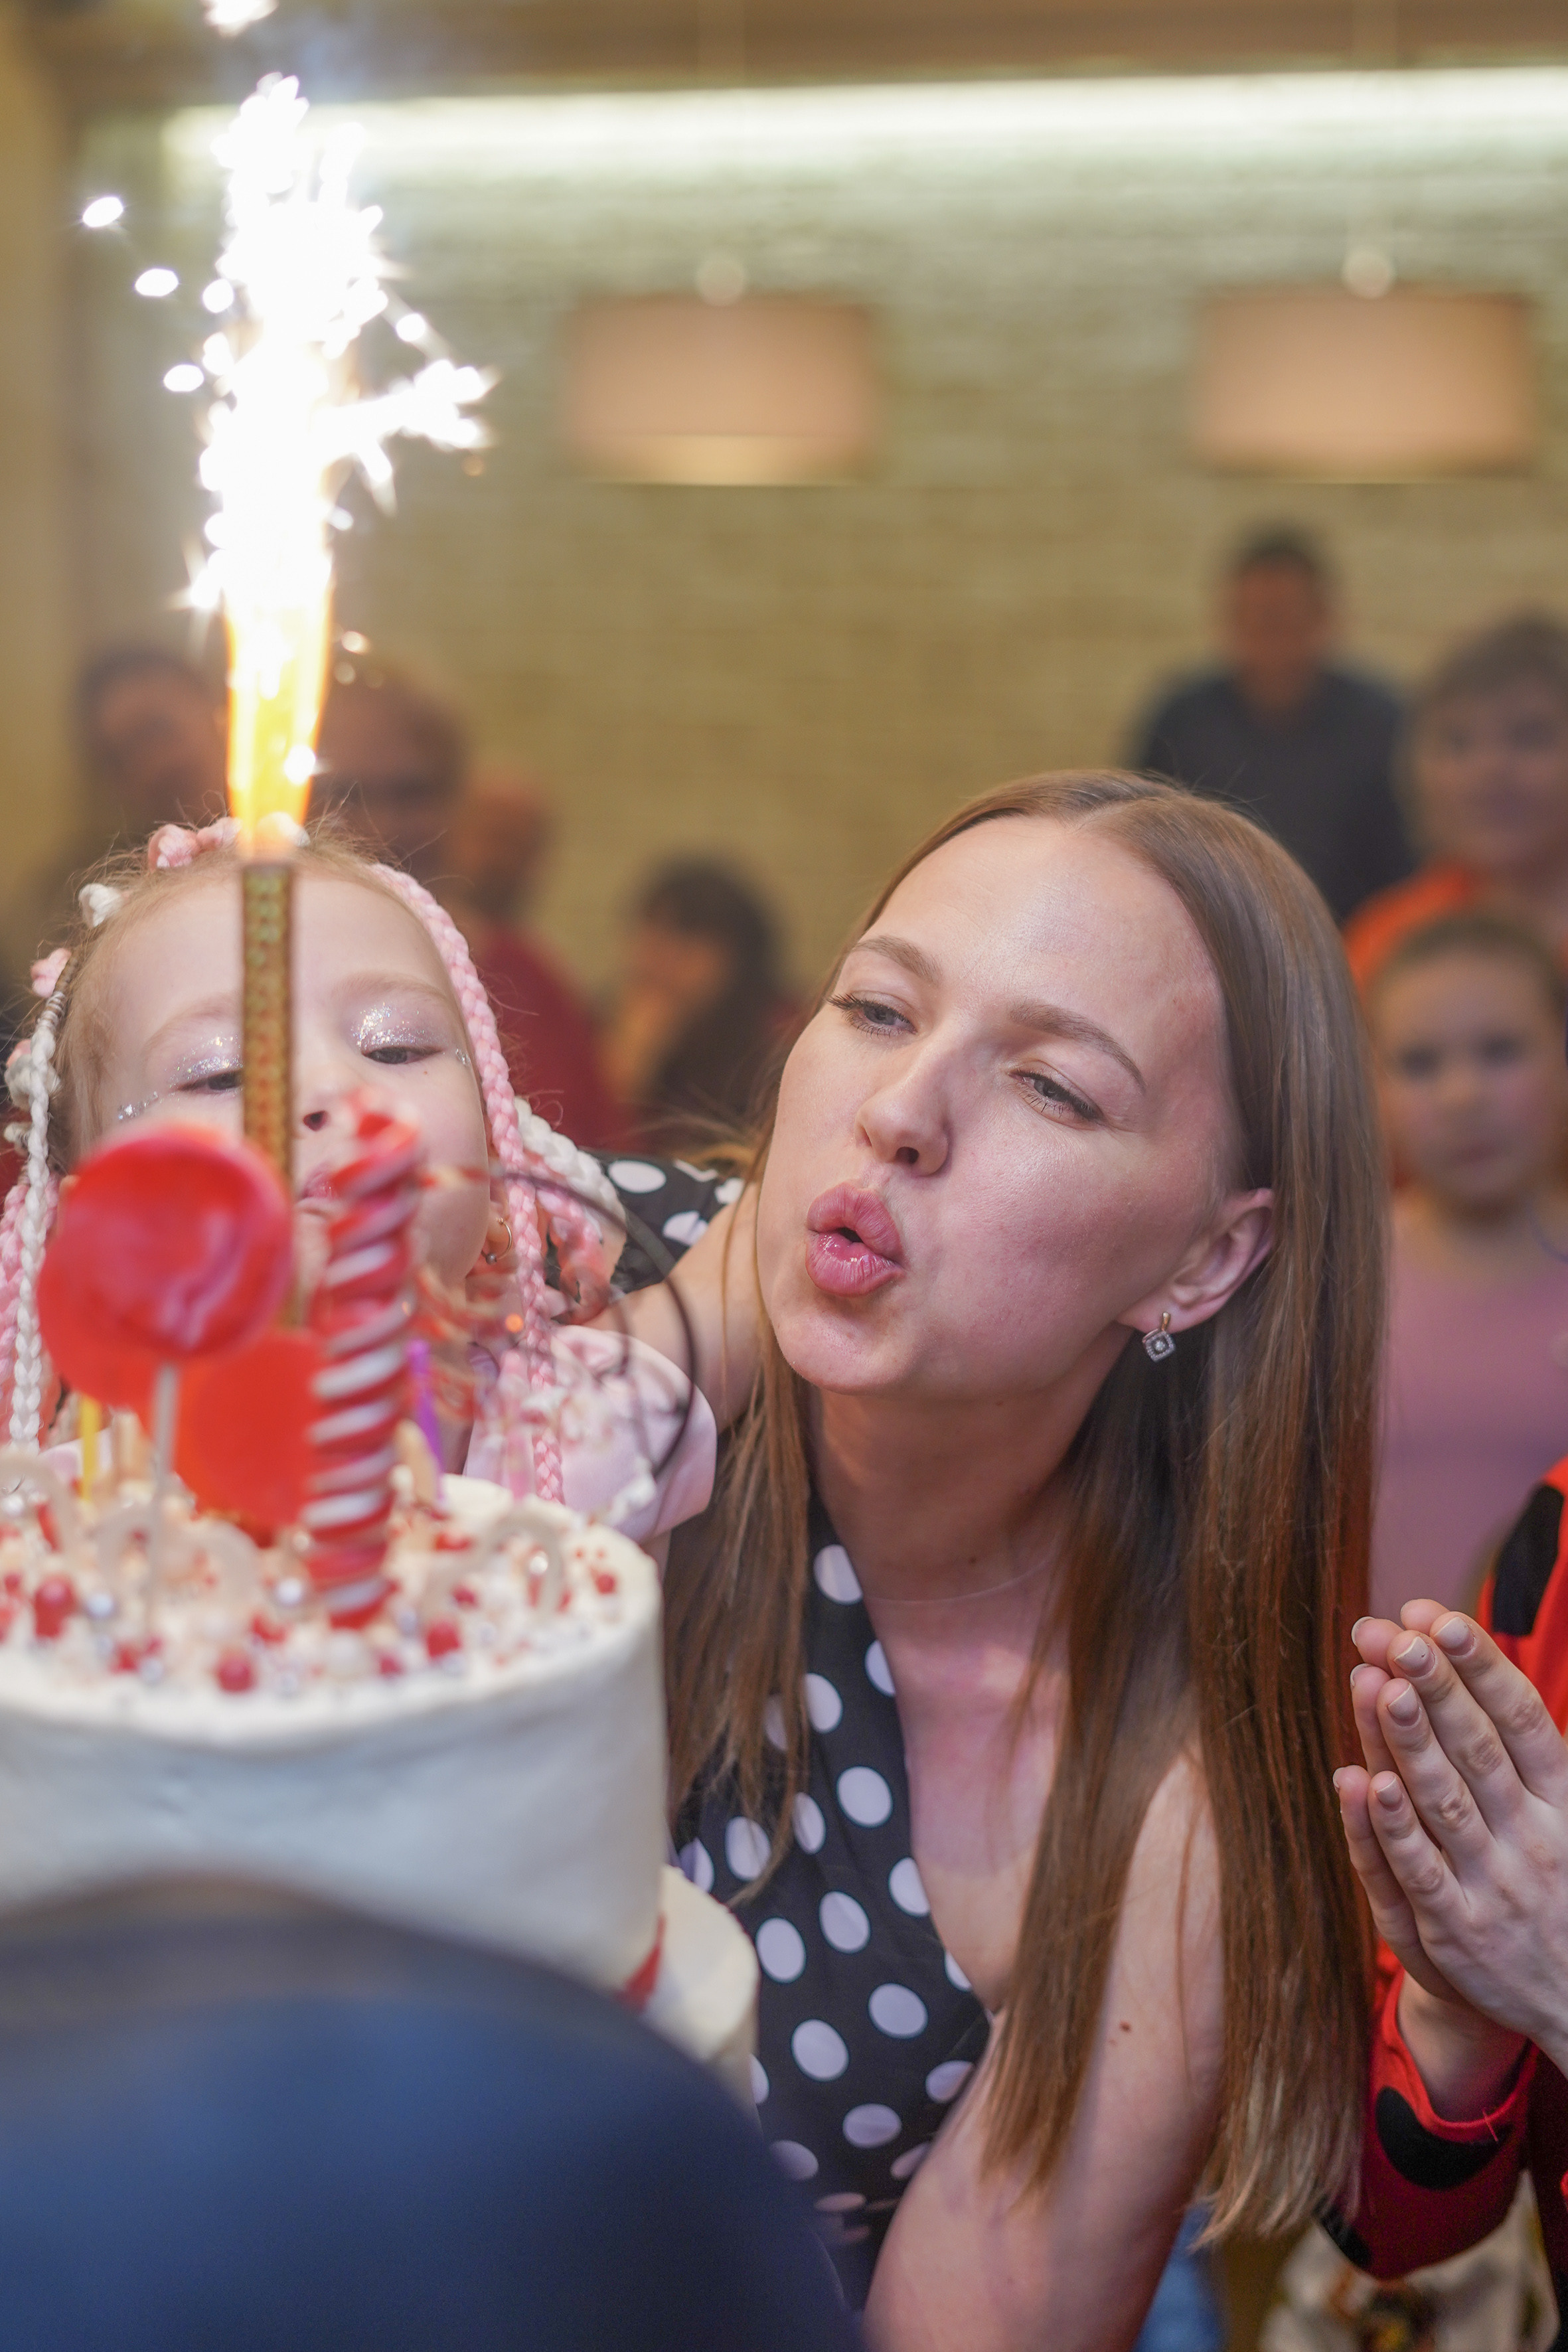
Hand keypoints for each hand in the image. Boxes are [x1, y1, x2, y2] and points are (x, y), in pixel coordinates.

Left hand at [1337, 1604, 1567, 2082]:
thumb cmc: (1560, 1883)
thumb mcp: (1565, 1813)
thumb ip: (1523, 1746)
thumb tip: (1475, 1666)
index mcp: (1565, 1801)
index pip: (1523, 1720)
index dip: (1482, 1667)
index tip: (1443, 1619)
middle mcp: (1533, 1837)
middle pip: (1479, 1750)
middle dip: (1438, 1689)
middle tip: (1399, 1635)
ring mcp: (1493, 1884)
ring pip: (1444, 1803)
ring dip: (1410, 1743)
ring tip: (1381, 1685)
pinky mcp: (1453, 1929)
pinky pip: (1417, 1871)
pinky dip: (1390, 1828)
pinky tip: (1364, 1782)